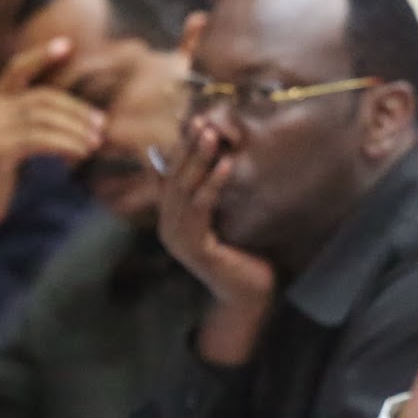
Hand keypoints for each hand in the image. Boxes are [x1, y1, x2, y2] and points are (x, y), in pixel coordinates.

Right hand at [0, 37, 100, 228]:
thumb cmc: (1, 170)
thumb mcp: (16, 139)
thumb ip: (37, 121)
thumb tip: (85, 116)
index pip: (17, 69)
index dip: (41, 56)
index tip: (67, 45)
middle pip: (42, 97)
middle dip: (76, 109)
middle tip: (101, 125)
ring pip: (44, 118)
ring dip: (76, 130)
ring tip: (95, 143)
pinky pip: (39, 139)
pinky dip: (65, 144)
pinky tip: (80, 152)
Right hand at [157, 119, 274, 308]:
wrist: (249, 296)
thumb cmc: (243, 256)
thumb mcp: (225, 219)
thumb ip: (213, 195)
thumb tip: (218, 158)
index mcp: (172, 218)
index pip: (171, 175)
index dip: (182, 148)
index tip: (195, 121)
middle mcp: (168, 227)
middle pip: (175, 178)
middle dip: (188, 148)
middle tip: (202, 121)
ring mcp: (178, 238)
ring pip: (185, 190)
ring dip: (199, 160)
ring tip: (212, 135)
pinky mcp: (195, 248)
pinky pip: (201, 208)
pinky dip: (213, 185)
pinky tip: (226, 166)